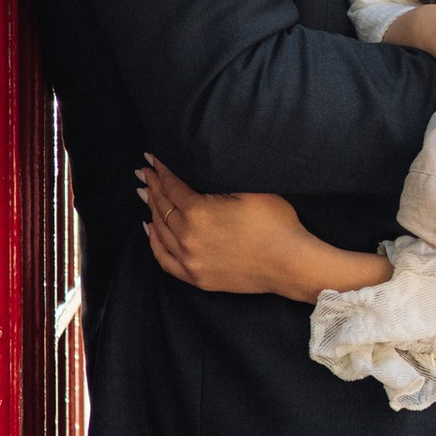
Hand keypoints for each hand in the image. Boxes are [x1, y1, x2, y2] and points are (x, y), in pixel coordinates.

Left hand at [137, 159, 389, 302]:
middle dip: (153, 185)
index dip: (161, 170)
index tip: (153, 158)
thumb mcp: (247, 189)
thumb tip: (195, 164)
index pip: (172, 185)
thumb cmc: (275, 222)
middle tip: (145, 171)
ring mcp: (190, 260)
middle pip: (162, 206)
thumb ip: (216, 176)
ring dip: (151, 209)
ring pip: (160, 230)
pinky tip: (150, 229)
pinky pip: (164, 259)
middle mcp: (187, 237)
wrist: (290, 263)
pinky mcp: (197, 277)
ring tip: (145, 193)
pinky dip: (154, 242)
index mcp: (198, 212)